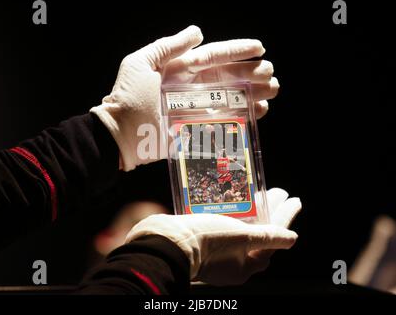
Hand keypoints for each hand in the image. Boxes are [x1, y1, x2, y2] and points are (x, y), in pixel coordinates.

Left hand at [91, 26, 278, 170]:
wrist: (120, 135)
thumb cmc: (127, 98)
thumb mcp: (141, 64)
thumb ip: (167, 47)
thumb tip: (198, 32)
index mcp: (181, 69)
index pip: (214, 56)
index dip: (237, 51)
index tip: (259, 48)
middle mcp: (193, 87)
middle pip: (228, 77)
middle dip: (252, 73)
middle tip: (271, 73)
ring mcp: (198, 108)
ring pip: (232, 97)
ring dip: (254, 92)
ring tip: (273, 89)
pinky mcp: (199, 127)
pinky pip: (227, 119)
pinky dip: (245, 114)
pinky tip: (260, 109)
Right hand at [124, 188, 300, 285]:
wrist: (165, 241)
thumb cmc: (203, 239)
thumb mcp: (240, 236)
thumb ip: (267, 237)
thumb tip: (291, 238)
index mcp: (245, 266)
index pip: (274, 239)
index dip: (286, 218)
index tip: (294, 200)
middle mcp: (233, 264)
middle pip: (260, 235)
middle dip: (271, 213)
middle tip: (278, 193)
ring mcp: (218, 256)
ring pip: (244, 232)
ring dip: (254, 213)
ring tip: (261, 194)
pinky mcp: (205, 246)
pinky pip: (228, 232)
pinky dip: (236, 219)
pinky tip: (235, 204)